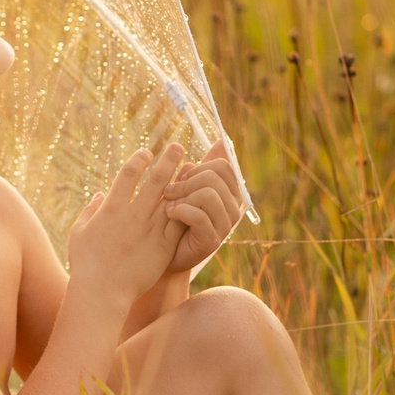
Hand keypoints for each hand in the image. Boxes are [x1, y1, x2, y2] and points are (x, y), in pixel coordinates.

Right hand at [67, 144, 189, 306]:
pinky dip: (188, 207)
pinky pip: (179, 222)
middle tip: (177, 146)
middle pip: (155, 179)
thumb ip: (90, 211)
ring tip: (192, 166)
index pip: (128, 173)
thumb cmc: (86, 264)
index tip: (147, 152)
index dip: (139, 159)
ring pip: (171, 198)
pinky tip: (195, 198)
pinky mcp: (163, 247)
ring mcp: (150, 230)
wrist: (103, 291)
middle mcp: (133, 214)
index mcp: (111, 208)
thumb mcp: (79, 233)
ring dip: (182, 180)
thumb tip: (99, 196)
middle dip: (168, 160)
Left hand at [163, 148, 243, 272]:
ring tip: (169, 206)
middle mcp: (232, 208)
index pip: (222, 166)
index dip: (198, 168)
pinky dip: (180, 211)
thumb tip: (221, 140)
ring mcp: (225, 226)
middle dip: (186, 182)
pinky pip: (198, 215)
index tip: (182, 178)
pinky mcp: (212, 241)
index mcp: (229, 193)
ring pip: (208, 194)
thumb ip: (202, 168)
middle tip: (169, 193)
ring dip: (182, 197)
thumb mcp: (187, 189)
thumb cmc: (174, 219)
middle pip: (214, 177)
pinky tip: (170, 215)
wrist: (162, 255)